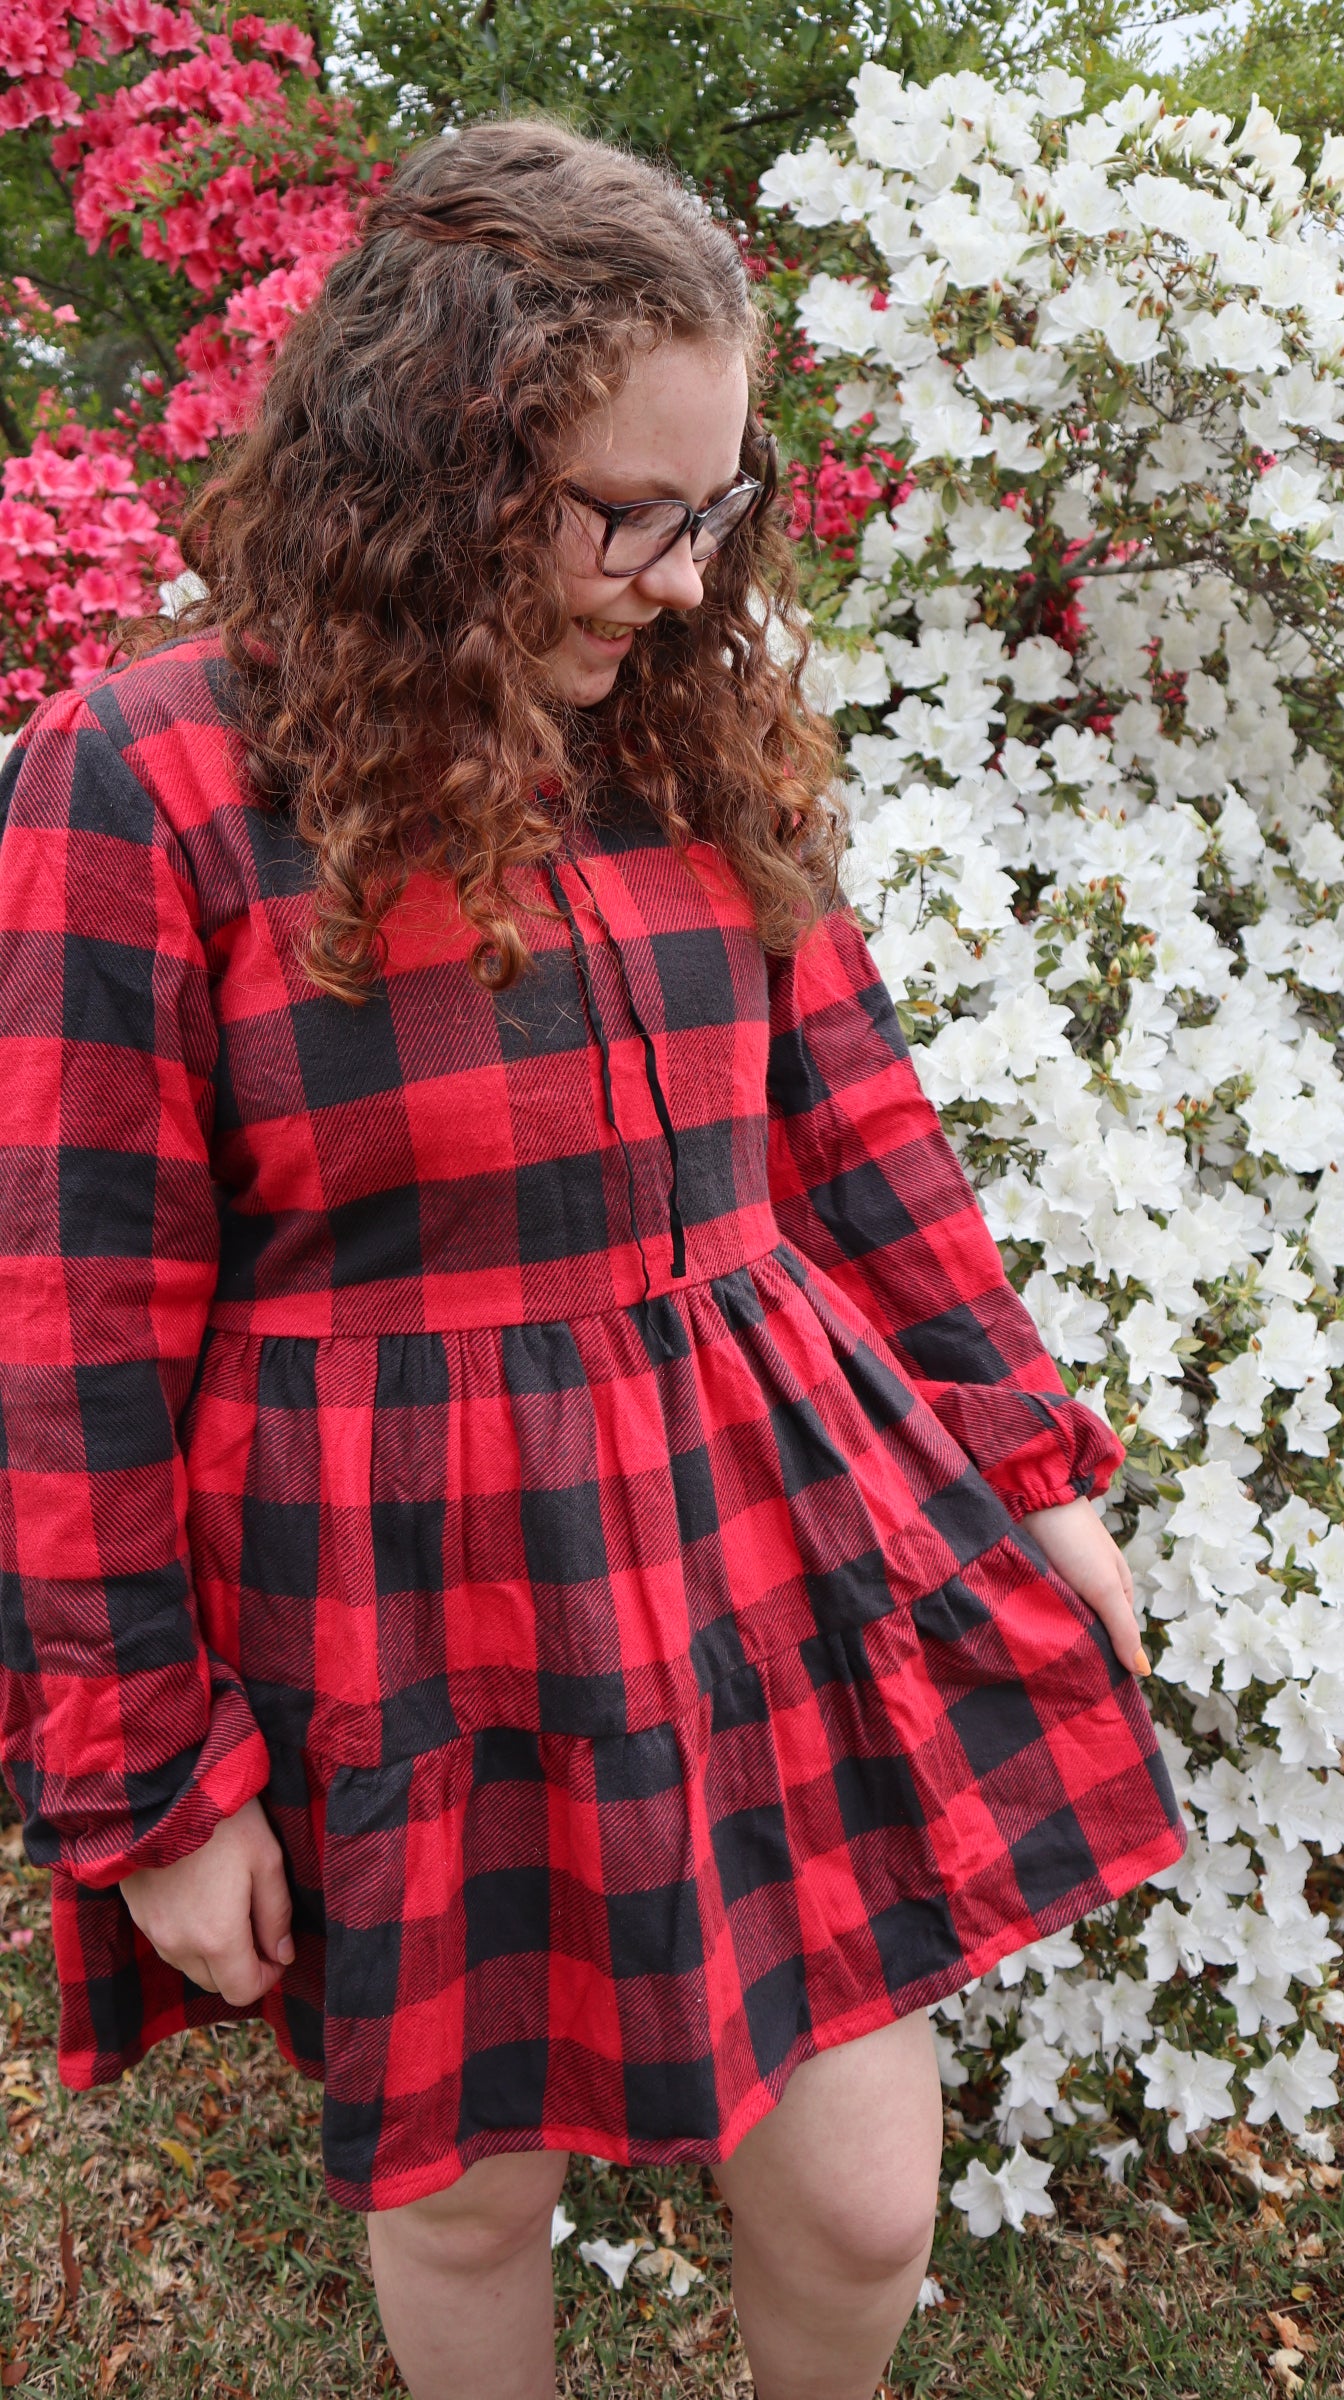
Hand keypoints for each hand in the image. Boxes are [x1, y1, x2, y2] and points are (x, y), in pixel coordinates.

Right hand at [119, 1795, 293, 2006]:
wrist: (161, 1790)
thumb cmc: (223, 1820)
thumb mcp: (266, 1860)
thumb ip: (276, 1915)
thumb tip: (283, 1955)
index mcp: (217, 1938)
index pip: (243, 1992)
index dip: (267, 1977)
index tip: (277, 1949)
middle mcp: (180, 1945)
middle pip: (216, 1984)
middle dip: (241, 1966)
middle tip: (257, 1927)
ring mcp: (154, 1932)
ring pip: (190, 1967)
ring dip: (213, 1954)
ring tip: (228, 1907)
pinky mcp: (138, 1915)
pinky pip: (168, 1944)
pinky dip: (188, 1936)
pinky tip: (199, 1897)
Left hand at [1017, 1495, 1150, 1678]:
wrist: (1032, 1497)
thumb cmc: (1076, 1541)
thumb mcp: (1105, 1588)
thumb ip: (1123, 1629)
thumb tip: (1143, 1672)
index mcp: (1116, 1591)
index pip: (1115, 1639)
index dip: (1105, 1661)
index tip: (1089, 1687)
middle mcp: (1090, 1588)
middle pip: (1087, 1631)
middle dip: (1076, 1649)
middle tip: (1058, 1677)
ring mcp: (1062, 1581)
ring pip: (1060, 1620)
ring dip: (1052, 1635)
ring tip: (1038, 1662)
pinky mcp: (1035, 1576)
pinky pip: (1037, 1606)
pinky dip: (1033, 1618)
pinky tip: (1022, 1635)